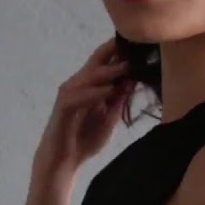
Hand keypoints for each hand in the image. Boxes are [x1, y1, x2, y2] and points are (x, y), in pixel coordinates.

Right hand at [32, 37, 133, 176]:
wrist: (64, 161)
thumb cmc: (84, 140)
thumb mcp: (109, 119)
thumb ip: (118, 100)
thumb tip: (133, 80)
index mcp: (90, 85)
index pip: (105, 61)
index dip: (120, 51)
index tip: (141, 43)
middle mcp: (78, 85)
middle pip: (96, 61)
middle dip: (114, 51)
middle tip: (136, 44)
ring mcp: (69, 95)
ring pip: (88, 77)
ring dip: (107, 72)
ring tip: (126, 67)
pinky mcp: (62, 109)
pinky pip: (77, 97)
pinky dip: (93, 94)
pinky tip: (108, 91)